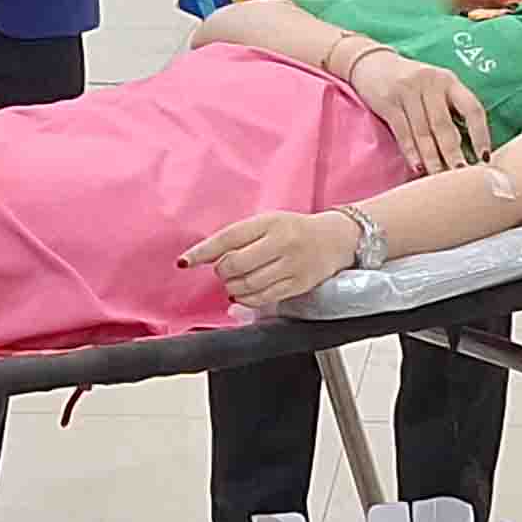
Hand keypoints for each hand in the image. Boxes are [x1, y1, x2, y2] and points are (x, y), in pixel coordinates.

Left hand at [181, 209, 365, 308]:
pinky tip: (244, 293)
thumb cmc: (295, 230)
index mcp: (269, 222)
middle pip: (235, 264)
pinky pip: (263, 298)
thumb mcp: (268, 222)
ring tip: (234, 282)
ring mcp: (291, 265)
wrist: (337, 239)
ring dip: (232, 287)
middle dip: (222, 271)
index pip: (228, 237)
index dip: (202, 251)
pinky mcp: (298, 285)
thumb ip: (239, 237)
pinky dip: (247, 299)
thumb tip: (206, 258)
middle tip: (224, 269)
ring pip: (248, 284)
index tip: (184, 261)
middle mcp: (281, 243)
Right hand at [345, 47, 489, 174]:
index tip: (484, 158)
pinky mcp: (388, 102)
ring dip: (432, 159)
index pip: (472, 108)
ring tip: (440, 178)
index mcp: (449, 81)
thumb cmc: (411, 81)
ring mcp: (408, 91)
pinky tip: (418, 168)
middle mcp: (431, 83)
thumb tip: (467, 148)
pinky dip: (411, 152)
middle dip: (454, 154)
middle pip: (445, 125)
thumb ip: (449, 108)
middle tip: (461, 176)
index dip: (481, 134)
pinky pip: (403, 132)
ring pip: (423, 132)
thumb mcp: (434, 86)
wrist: (372, 63)